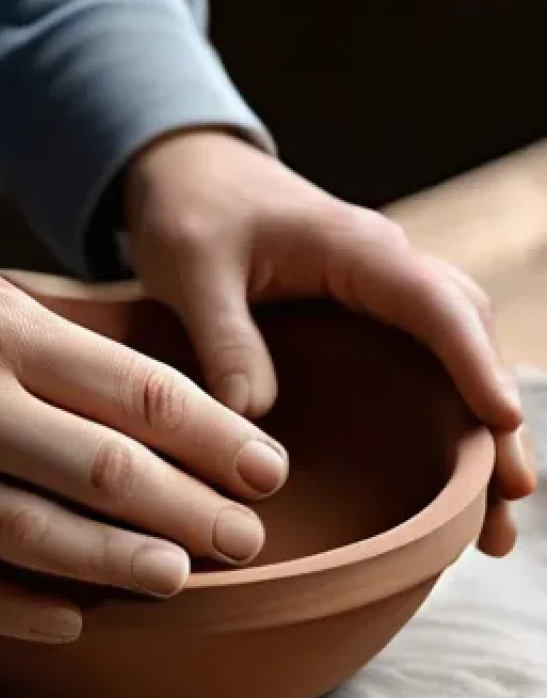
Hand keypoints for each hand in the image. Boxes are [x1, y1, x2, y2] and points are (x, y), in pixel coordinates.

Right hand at [0, 260, 289, 641]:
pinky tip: (73, 625)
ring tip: (180, 579)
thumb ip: (64, 333)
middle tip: (248, 540)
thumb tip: (167, 378)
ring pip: (33, 537)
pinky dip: (19, 611)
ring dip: (120, 566)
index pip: (135, 392)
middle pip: (103, 470)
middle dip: (193, 511)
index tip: (268, 473)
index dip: (215, 439)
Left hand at [123, 129, 535, 556]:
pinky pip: (418, 364)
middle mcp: (384, 270)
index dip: (473, 362)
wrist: (186, 176)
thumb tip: (252, 419)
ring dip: (478, 430)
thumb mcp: (194, 271)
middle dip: (495, 417)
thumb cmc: (192, 211)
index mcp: (355, 248)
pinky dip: (440, 417)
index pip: (435, 304)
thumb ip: (224, 339)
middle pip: (467, 338)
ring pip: (453, 356)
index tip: (504, 422)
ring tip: (494, 522)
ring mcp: (377, 295)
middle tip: (511, 499)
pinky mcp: (359, 319)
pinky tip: (441, 477)